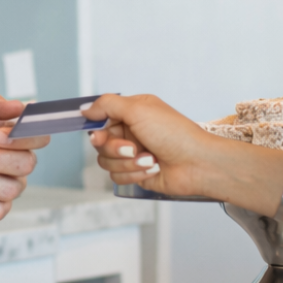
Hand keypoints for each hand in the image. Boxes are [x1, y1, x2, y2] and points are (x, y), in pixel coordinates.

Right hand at [85, 94, 212, 196]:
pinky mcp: (136, 173)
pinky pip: (117, 177)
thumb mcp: (139, 109)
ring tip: (149, 159)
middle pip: (99, 143)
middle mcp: (130, 132)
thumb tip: (85, 109)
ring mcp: (133, 154)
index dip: (96, 128)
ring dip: (127, 163)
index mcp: (132, 112)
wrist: (197, 164)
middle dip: (115, 148)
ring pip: (106, 162)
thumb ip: (108, 104)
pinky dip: (134, 174)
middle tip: (132, 148)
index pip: (100, 119)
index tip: (99, 134)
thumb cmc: (174, 133)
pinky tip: (151, 168)